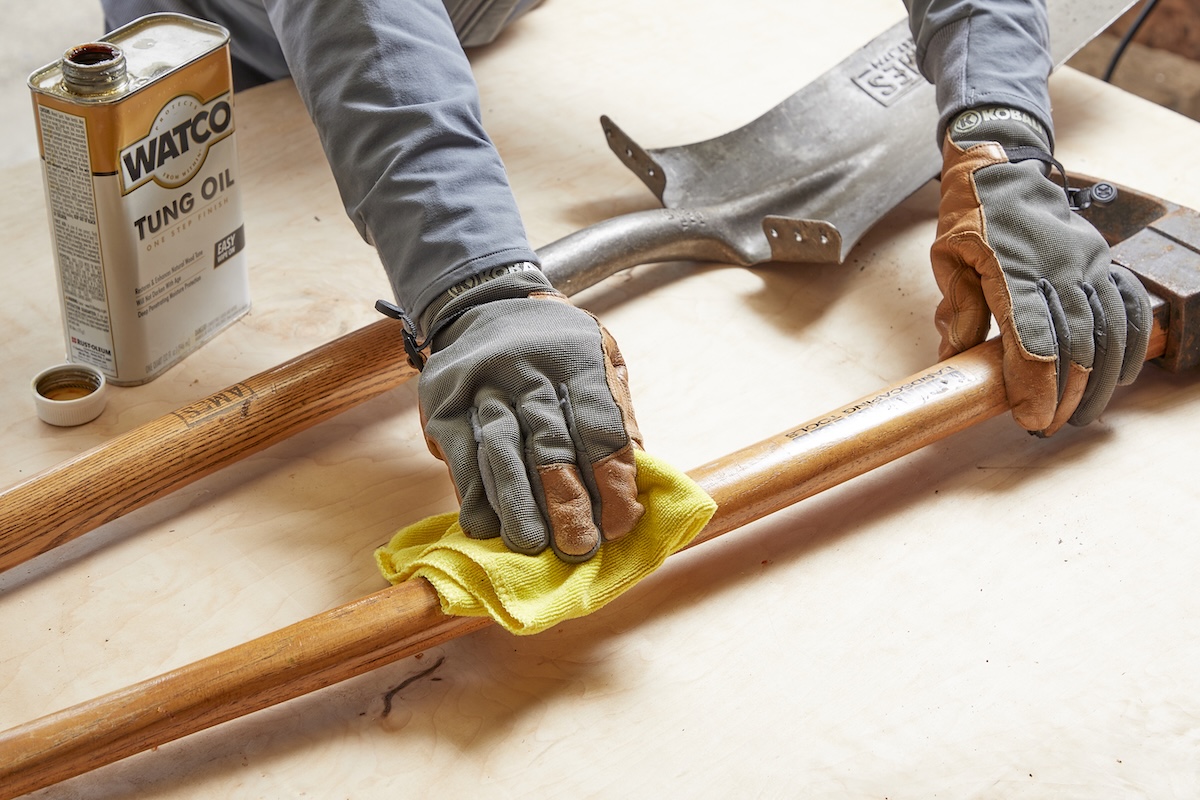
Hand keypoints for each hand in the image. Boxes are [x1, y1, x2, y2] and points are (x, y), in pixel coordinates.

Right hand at [416, 267, 643, 561]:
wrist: (485, 303)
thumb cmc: (558, 348)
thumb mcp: (601, 360)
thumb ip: (617, 414)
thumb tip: (637, 478)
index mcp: (578, 359)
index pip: (600, 428)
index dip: (612, 482)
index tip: (620, 525)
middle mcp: (529, 369)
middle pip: (550, 445)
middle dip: (566, 504)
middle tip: (578, 548)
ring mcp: (481, 385)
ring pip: (501, 452)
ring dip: (517, 506)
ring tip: (532, 546)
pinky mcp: (443, 403)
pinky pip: (460, 457)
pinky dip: (474, 496)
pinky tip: (489, 527)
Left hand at [931, 106, 1150, 434]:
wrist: (1004, 168)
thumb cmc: (970, 216)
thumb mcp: (948, 257)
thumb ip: (959, 307)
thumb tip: (955, 356)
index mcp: (1013, 269)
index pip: (1032, 340)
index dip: (1035, 384)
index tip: (1029, 415)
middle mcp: (1058, 267)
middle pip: (1074, 342)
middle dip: (1065, 393)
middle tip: (1048, 425)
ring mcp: (1087, 263)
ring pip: (1105, 330)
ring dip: (1098, 379)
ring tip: (1081, 413)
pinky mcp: (1103, 261)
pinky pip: (1126, 307)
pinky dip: (1127, 345)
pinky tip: (1119, 376)